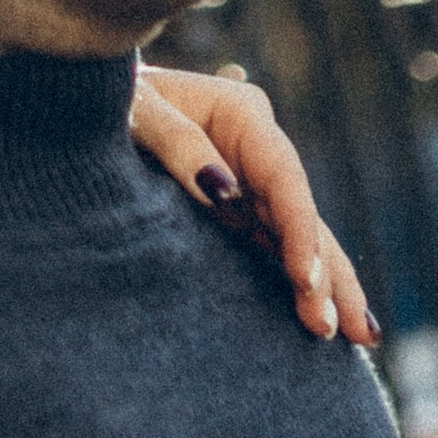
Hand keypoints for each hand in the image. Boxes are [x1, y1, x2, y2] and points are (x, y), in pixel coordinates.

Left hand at [132, 63, 376, 344]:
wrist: (78, 104)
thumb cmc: (105, 100)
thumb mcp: (134, 111)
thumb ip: (176, 143)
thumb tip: (226, 193)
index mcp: (240, 114)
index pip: (284, 177)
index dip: (300, 230)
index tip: (307, 281)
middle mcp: (255, 148)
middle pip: (303, 214)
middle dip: (327, 272)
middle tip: (344, 331)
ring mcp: (248, 181)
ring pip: (298, 238)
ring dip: (325, 285)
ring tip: (358, 338)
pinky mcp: (235, 211)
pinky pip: (273, 248)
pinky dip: (299, 281)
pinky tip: (325, 316)